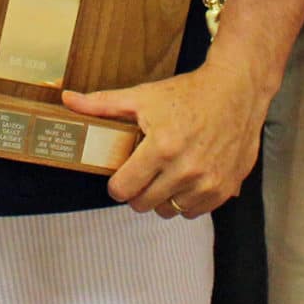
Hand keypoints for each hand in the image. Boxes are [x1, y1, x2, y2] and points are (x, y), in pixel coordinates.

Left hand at [63, 58, 267, 218]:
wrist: (237, 91)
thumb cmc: (189, 93)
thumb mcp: (143, 96)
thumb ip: (102, 104)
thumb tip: (67, 99)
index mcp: (161, 147)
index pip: (123, 189)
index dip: (117, 184)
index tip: (121, 176)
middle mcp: (185, 169)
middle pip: (143, 204)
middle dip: (138, 191)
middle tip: (143, 173)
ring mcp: (207, 182)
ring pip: (168, 211)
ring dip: (162, 198)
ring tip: (165, 174)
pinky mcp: (224, 189)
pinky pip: (193, 212)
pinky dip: (186, 201)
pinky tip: (186, 179)